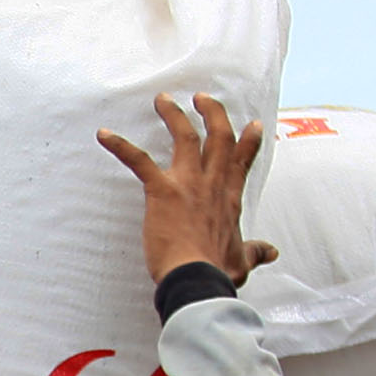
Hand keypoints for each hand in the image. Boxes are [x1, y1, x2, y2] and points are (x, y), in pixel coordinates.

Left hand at [98, 92, 279, 286]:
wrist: (197, 278)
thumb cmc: (217, 272)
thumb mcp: (242, 260)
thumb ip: (255, 251)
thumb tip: (271, 253)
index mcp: (230, 198)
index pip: (242, 160)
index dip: (249, 140)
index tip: (253, 123)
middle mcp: (213, 183)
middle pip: (218, 136)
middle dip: (212, 113)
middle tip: (202, 97)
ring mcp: (188, 183)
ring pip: (185, 137)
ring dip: (173, 115)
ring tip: (162, 99)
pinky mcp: (162, 190)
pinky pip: (139, 160)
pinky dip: (120, 146)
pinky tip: (104, 134)